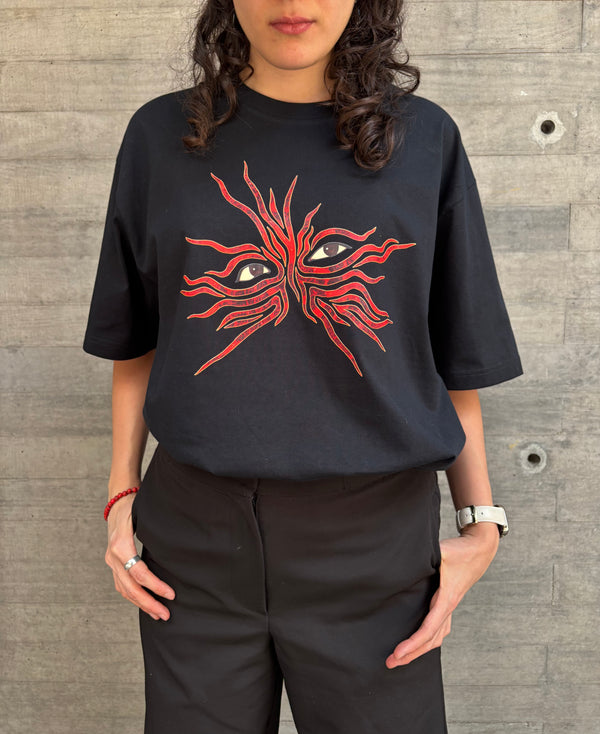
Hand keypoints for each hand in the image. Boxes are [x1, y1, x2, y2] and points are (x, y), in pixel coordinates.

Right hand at [104, 495, 175, 620]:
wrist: (118, 501)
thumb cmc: (134, 506)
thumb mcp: (143, 514)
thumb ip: (154, 531)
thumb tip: (176, 545)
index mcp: (121, 545)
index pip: (139, 573)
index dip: (155, 586)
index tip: (171, 594)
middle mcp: (113, 556)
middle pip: (131, 587)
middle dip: (149, 603)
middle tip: (165, 614)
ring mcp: (111, 561)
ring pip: (124, 589)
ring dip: (141, 604)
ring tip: (157, 614)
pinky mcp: (113, 563)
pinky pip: (121, 585)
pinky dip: (132, 596)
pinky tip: (144, 603)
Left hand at [385, 523, 498, 666]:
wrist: (479, 550)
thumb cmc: (460, 551)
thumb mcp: (441, 551)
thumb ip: (425, 555)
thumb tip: (407, 558)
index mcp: (446, 599)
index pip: (428, 629)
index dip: (412, 643)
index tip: (397, 653)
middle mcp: (448, 607)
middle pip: (430, 640)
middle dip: (411, 654)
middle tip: (390, 663)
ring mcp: (449, 607)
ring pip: (435, 637)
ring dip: (418, 650)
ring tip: (399, 658)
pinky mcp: (447, 603)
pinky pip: (438, 629)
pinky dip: (427, 640)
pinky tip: (418, 644)